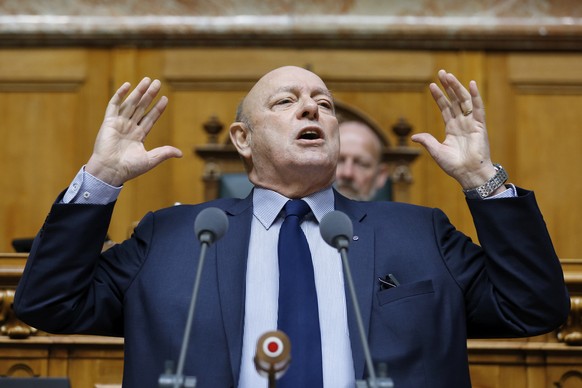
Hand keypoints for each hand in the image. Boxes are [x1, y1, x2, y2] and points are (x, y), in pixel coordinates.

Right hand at [86, 77, 181, 185]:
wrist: (110, 171)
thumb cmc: (129, 168)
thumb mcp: (151, 159)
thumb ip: (164, 153)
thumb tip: (180, 153)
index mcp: (139, 136)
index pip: (150, 118)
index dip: (158, 108)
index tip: (165, 98)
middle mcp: (129, 127)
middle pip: (142, 107)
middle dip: (150, 95)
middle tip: (157, 83)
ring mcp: (119, 123)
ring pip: (131, 103)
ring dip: (139, 91)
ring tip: (147, 80)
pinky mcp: (109, 122)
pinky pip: (114, 105)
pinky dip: (120, 95)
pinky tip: (127, 85)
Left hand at [411, 70, 496, 189]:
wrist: (469, 174)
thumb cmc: (454, 165)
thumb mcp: (436, 151)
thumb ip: (427, 141)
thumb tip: (414, 136)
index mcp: (451, 128)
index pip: (444, 108)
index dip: (438, 96)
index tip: (431, 85)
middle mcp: (461, 123)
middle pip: (454, 100)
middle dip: (448, 86)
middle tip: (441, 72)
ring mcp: (471, 123)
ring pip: (463, 101)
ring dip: (457, 87)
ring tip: (449, 75)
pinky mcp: (479, 126)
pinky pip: (478, 108)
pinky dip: (475, 96)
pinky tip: (471, 84)